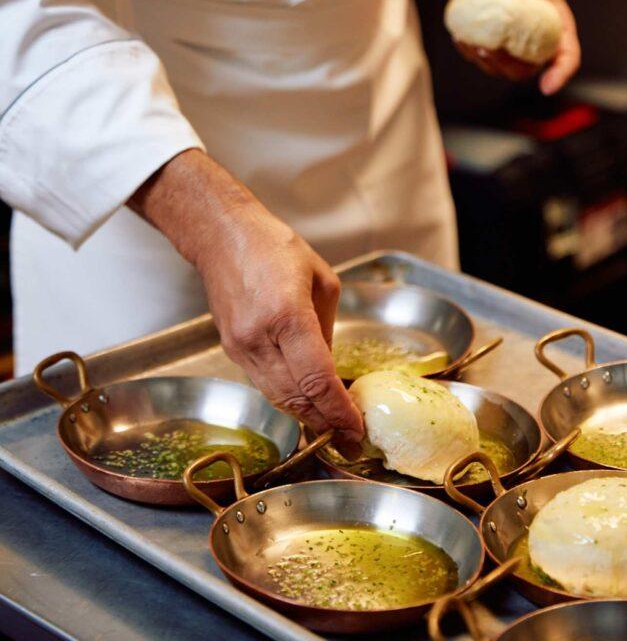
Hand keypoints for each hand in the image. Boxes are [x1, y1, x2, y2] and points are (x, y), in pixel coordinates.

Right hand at [129, 150, 363, 441]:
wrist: (222, 238)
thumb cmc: (274, 248)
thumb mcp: (321, 279)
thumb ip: (328, 328)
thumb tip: (330, 367)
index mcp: (288, 315)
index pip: (317, 379)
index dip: (339, 410)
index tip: (356, 427)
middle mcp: (260, 337)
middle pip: (297, 397)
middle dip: (326, 421)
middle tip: (350, 436)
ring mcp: (241, 347)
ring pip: (278, 398)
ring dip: (306, 416)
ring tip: (332, 426)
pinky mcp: (231, 350)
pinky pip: (264, 384)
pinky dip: (287, 397)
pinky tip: (306, 401)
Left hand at [427, 0, 579, 93]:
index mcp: (557, 27)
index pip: (567, 56)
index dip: (560, 74)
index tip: (547, 87)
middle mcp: (538, 43)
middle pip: (529, 70)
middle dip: (508, 67)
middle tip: (488, 49)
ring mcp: (514, 49)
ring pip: (503, 70)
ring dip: (485, 61)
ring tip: (469, 39)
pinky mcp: (493, 48)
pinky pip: (482, 61)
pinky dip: (470, 53)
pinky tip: (459, 36)